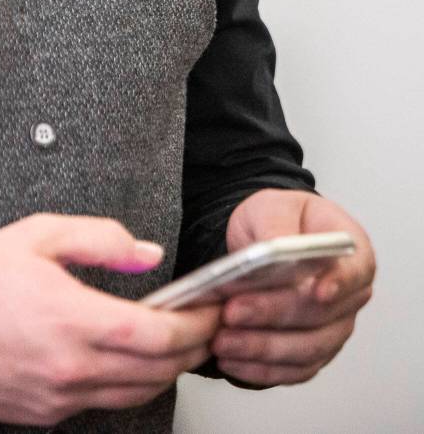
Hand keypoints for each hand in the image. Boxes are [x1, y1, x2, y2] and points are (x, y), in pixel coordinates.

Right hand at [0, 213, 220, 426]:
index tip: (210, 309)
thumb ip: (99, 239)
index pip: (158, 335)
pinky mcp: (48, 413)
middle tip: (204, 327)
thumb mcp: (37, 235)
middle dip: (193, 349)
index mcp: (72, 318)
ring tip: (175, 345)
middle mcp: (71, 365)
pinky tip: (129, 363)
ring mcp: (60, 395)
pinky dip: (129, 385)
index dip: (196, 325)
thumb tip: (148, 254)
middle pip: (159, 371)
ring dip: (166, 372)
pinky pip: (104, 404)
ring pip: (137, 394)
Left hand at [213, 189, 374, 385]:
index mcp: (351, 254)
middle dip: (273, 315)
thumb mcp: (271, 207)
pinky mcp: (311, 351)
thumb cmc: (276, 220)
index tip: (316, 292)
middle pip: (320, 315)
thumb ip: (278, 226)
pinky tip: (232, 361)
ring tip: (223, 341)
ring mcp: (333, 327)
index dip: (338, 283)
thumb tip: (277, 246)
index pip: (354, 272)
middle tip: (233, 311)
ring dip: (263, 348)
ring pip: (307, 349)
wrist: (262, 238)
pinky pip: (293, 369)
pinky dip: (262, 369)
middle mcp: (348, 296)